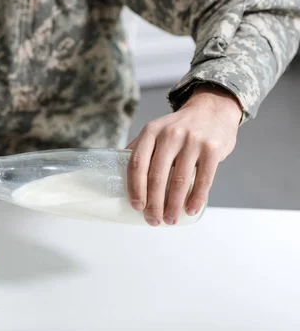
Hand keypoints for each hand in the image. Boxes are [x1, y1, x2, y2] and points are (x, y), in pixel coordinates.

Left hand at [127, 85, 242, 225]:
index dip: (135, 188)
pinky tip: (190, 210)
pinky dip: (196, 198)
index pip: (137, 163)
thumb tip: (117, 173)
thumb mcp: (156, 129)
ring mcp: (192, 141)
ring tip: (170, 220)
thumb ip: (140, 148)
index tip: (136, 206)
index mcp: (151, 131)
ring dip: (174, 206)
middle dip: (154, 204)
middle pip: (157, 176)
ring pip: (180, 181)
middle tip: (153, 220)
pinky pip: (203, 180)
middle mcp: (170, 134)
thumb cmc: (179, 127)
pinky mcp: (212, 149)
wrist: (212, 110)